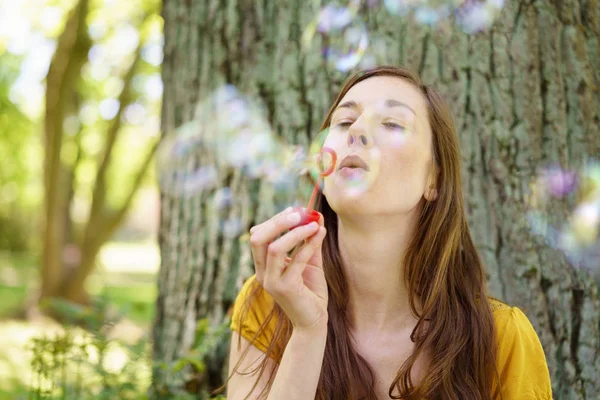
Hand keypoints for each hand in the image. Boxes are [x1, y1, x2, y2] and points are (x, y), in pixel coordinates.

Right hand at [249, 207, 328, 331]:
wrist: (314, 321)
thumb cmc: (310, 292)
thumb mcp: (310, 261)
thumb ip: (310, 240)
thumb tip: (316, 216)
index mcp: (264, 265)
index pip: (258, 236)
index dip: (275, 220)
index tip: (294, 210)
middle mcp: (263, 273)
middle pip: (258, 239)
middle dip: (278, 222)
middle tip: (299, 212)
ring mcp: (272, 282)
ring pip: (274, 248)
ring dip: (295, 232)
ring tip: (313, 224)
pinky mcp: (286, 289)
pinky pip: (296, 261)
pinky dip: (309, 245)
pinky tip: (320, 235)